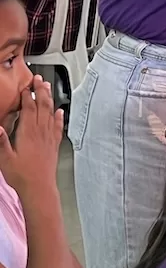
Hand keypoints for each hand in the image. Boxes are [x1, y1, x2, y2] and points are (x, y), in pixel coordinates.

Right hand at [0, 75, 63, 197]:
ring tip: (47, 88)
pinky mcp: (53, 144)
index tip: (26, 86)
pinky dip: (58, 117)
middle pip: (42, 106)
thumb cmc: (22, 175)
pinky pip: (57, 127)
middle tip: (39, 80)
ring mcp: (49, 138)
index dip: (28, 96)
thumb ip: (1, 142)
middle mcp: (41, 132)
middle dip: (40, 91)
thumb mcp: (5, 159)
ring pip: (50, 113)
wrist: (39, 188)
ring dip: (49, 99)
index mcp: (28, 133)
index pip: (29, 109)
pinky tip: (59, 111)